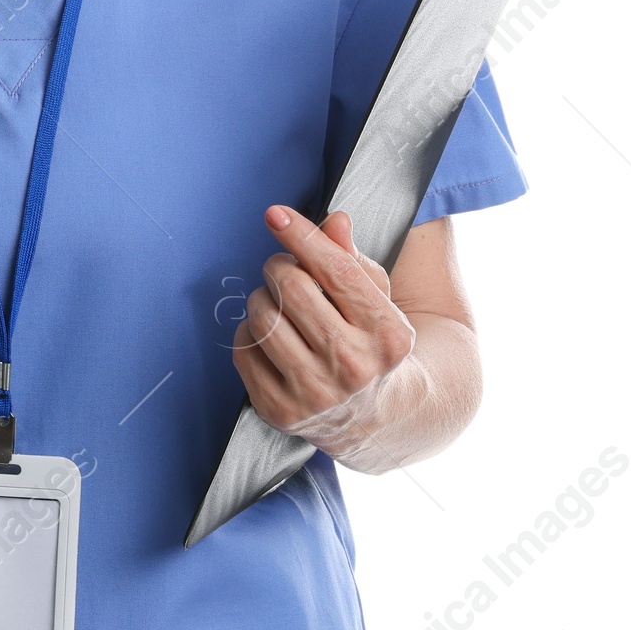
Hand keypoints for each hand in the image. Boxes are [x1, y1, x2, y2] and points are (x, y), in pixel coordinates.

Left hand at [234, 206, 416, 438]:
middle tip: (283, 270)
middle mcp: (353, 367)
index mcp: (387, 335)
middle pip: (291, 288)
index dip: (302, 237)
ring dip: (262, 299)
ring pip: (262, 317)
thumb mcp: (376, 300)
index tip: (276, 214)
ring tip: (278, 306)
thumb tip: (335, 220)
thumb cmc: (370, 344)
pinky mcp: (281, 411)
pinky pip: (243, 349)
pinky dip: (249, 333)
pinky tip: (271, 338)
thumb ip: (352, 257)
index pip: (337, 272)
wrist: (374, 415)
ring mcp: (315, 394)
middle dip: (279, 267)